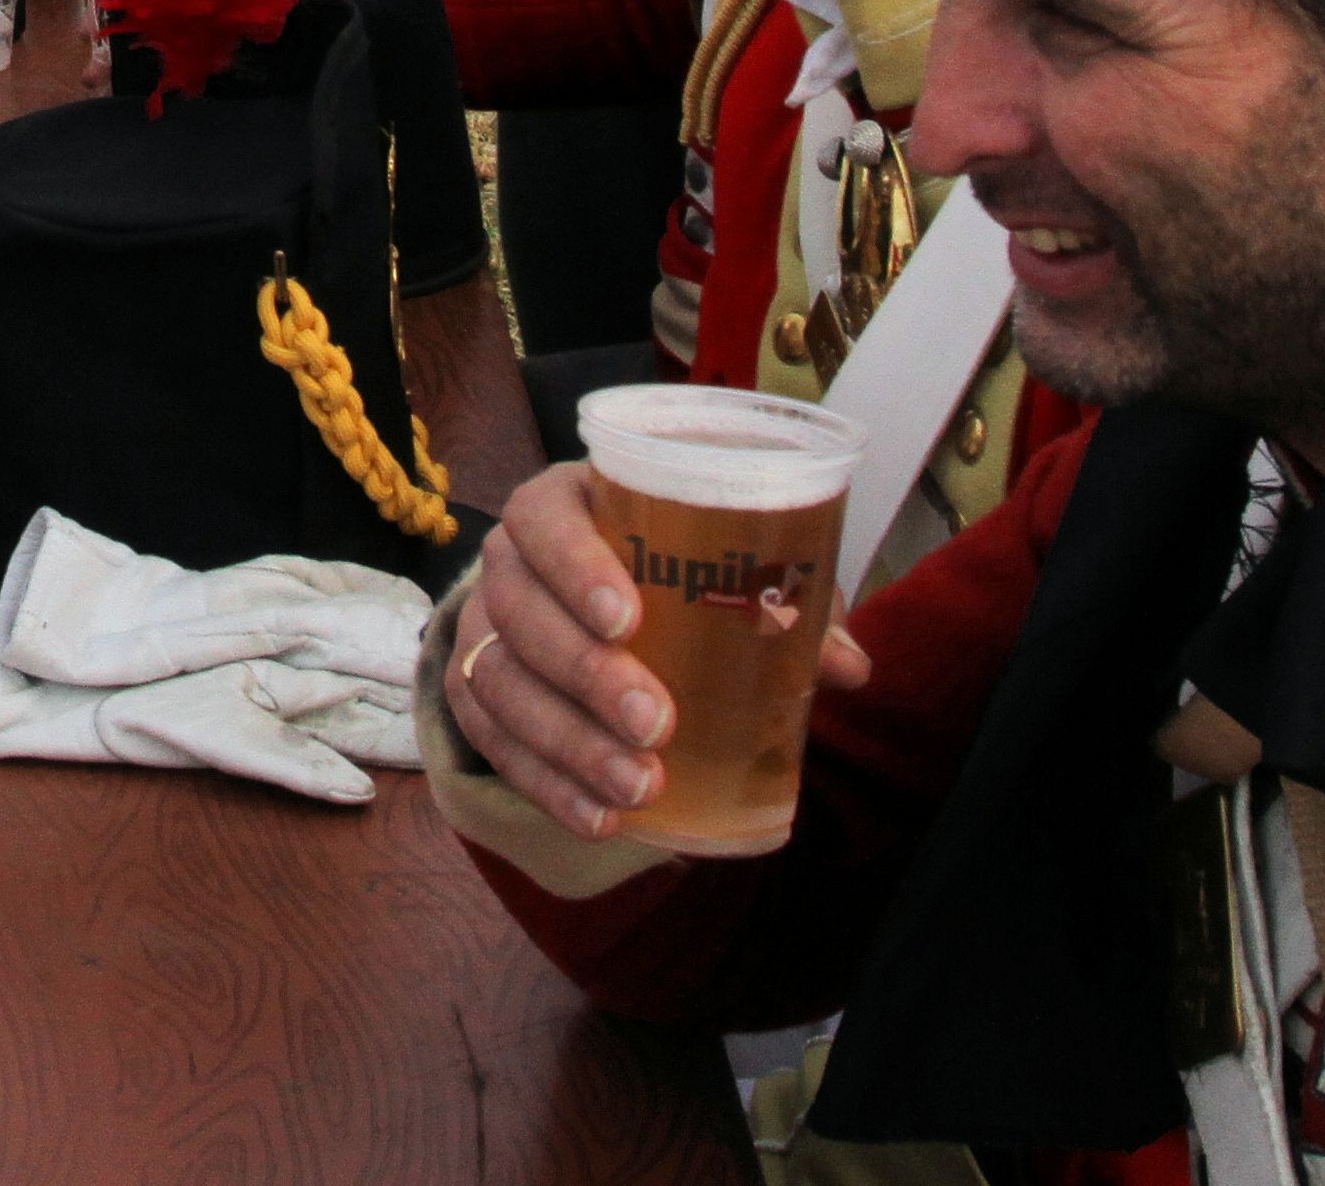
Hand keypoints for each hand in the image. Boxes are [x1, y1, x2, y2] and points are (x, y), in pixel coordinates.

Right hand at [443, 461, 869, 843]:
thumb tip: (849, 666)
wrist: (595, 604)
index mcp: (566, 505)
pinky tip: (602, 818)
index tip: (628, 621)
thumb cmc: (677, 571)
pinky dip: (546, 786)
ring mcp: (484, 630)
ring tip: (639, 787)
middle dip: (583, 673)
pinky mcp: (475, 694)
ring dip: (567, 742)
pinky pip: (491, 742)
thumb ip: (785, 601)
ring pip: (497, 682)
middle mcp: (510, 562)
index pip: (543, 519)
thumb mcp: (730, 567)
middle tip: (653, 723)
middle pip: (518, 610)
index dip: (574, 566)